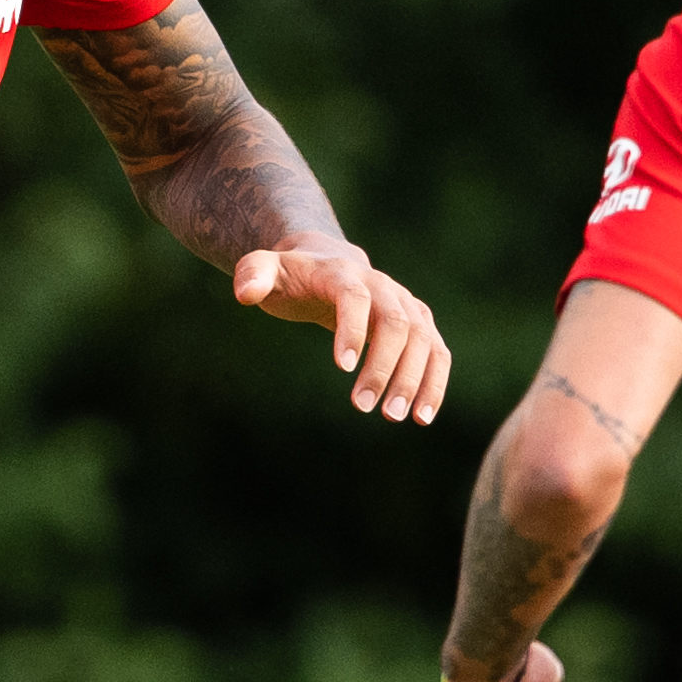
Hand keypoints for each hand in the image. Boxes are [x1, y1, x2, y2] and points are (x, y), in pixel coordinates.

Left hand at [231, 244, 451, 423]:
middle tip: (366, 407)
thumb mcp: (264, 269)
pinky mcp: (421, 326)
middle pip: (396, 322)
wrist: (327, 264)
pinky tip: (422, 417)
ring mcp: (407, 305)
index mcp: (345, 273)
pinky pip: (437, 353)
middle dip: (385, 366)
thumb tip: (245, 294)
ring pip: (424, 339)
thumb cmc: (292, 276)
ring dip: (414, 379)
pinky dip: (434, 383)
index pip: (356, 297)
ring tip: (396, 417)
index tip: (342, 368)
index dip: (352, 329)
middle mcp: (384, 287)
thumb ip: (252, 274)